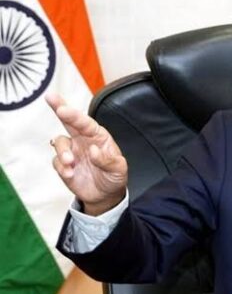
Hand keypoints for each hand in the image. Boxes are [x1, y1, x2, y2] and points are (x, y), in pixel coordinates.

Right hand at [46, 93, 127, 215]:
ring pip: (59, 143)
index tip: (63, 109)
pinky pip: (56, 162)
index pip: (86, 123)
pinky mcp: (63, 165)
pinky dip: (61, 167)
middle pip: (68, 121)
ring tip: (70, 162)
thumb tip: (93, 150)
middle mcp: (83, 140)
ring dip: (62, 151)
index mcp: (98, 136)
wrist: (105, 195)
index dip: (74, 115)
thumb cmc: (114, 176)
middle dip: (59, 108)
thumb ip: (107, 160)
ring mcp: (72, 151)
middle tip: (51, 98)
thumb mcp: (118, 169)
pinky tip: (70, 174)